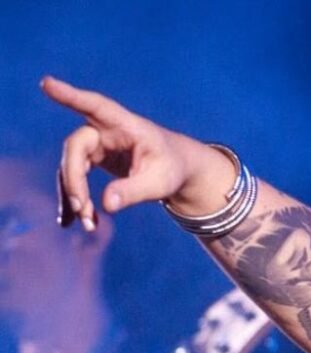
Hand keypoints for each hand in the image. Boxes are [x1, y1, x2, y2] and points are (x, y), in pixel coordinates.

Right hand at [41, 76, 235, 229]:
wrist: (176, 169)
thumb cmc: (172, 168)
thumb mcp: (161, 182)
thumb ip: (135, 191)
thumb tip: (106, 206)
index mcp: (126, 125)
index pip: (96, 106)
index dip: (70, 96)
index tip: (47, 84)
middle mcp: (106, 130)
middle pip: (76, 147)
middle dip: (74, 179)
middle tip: (82, 208)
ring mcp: (97, 144)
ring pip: (72, 166)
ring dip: (75, 195)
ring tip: (88, 224)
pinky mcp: (92, 159)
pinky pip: (75, 178)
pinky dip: (77, 200)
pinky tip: (78, 222)